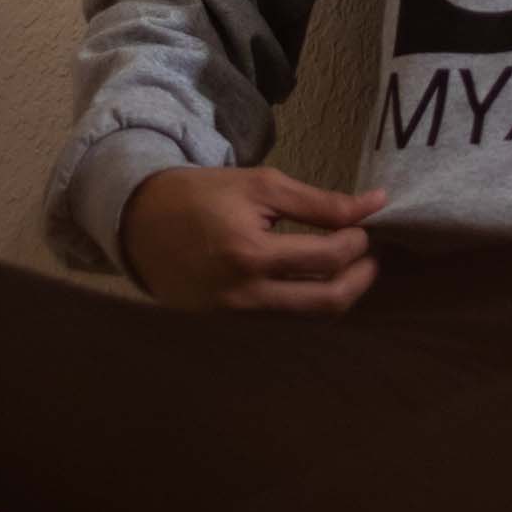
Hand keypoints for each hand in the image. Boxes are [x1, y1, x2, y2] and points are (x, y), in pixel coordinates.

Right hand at [118, 166, 387, 315]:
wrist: (138, 224)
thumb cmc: (199, 196)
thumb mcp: (259, 186)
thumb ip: (318, 201)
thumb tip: (373, 204)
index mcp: (251, 255)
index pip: (329, 257)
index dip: (358, 240)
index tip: (365, 222)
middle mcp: (247, 296)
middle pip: (328, 303)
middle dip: (361, 278)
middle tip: (370, 255)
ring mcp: (238, 317)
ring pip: (310, 319)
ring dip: (339, 294)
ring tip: (349, 266)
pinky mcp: (231, 325)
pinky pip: (285, 320)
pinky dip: (309, 301)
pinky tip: (315, 278)